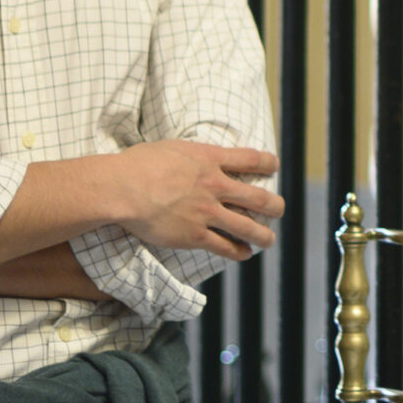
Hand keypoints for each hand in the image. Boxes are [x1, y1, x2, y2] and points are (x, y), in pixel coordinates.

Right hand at [114, 142, 283, 259]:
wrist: (123, 188)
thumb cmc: (138, 163)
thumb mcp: (172, 148)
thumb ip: (190, 155)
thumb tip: (191, 158)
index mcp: (210, 160)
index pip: (250, 159)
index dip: (267, 163)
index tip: (274, 166)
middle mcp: (215, 185)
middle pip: (257, 197)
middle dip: (273, 205)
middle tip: (279, 209)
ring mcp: (207, 212)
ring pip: (247, 227)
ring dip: (263, 235)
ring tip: (269, 240)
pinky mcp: (195, 235)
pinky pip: (224, 247)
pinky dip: (238, 252)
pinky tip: (244, 254)